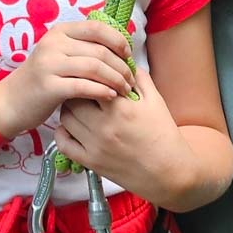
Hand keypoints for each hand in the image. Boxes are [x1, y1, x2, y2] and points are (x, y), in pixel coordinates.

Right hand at [0, 19, 132, 137]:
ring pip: (94, 67)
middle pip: (99, 50)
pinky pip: (83, 86)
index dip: (118, 40)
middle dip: (121, 65)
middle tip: (131, 80)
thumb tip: (119, 46)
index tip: (129, 55)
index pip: (97, 28)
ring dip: (115, 79)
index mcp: (59, 32)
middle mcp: (53, 44)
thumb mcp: (58, 55)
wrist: (10, 101)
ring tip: (124, 89)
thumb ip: (82, 48)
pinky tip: (111, 96)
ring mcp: (49, 64)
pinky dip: (101, 91)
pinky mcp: (49, 86)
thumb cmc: (41, 79)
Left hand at [53, 67, 188, 202]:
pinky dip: (63, 133)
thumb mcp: (156, 101)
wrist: (169, 173)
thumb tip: (123, 59)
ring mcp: (95, 146)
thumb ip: (139, 77)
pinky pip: (63, 144)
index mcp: (121, 108)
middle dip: (77, 91)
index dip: (90, 76)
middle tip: (83, 90)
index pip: (91, 81)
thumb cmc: (164, 135)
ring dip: (69, 110)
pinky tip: (73, 128)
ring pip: (65, 118)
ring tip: (79, 108)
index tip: (92, 76)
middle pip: (73, 98)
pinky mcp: (90, 162)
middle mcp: (105, 126)